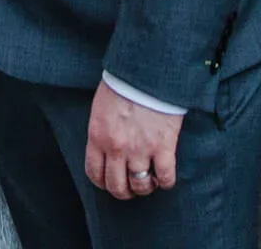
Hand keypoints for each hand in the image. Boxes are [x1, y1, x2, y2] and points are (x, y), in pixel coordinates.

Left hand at [85, 81, 180, 200]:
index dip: (103, 183)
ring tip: (149, 180)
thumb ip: (101, 131)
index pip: (94, 173)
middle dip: (124, 191)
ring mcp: (140, 149)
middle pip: (117, 186)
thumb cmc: (123, 83)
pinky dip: (166, 182)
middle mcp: (116, 148)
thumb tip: (104, 147)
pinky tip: (165, 178)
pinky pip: (165, 177)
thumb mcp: (101, 107)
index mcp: (98, 136)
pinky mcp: (163, 146)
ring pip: (140, 185)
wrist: (147, 69)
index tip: (110, 182)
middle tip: (131, 186)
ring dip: (144, 187)